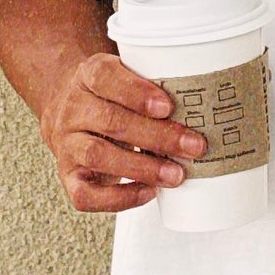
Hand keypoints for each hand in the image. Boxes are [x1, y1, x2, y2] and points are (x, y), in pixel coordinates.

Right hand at [39, 50, 206, 213]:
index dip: (136, 93)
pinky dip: (119, 198)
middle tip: (193, 147)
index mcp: (89, 76)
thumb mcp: (127, 78)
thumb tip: (207, 106)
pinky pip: (86, 194)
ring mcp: (67, 145)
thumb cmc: (112, 98)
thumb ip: (155, 85)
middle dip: (156, 136)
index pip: (105, 77)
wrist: (71, 114)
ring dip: (142, 168)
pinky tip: (148, 192)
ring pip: (98, 155)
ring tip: (176, 175)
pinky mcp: (69, 176)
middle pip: (110, 121)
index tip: (168, 106)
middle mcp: (73, 109)